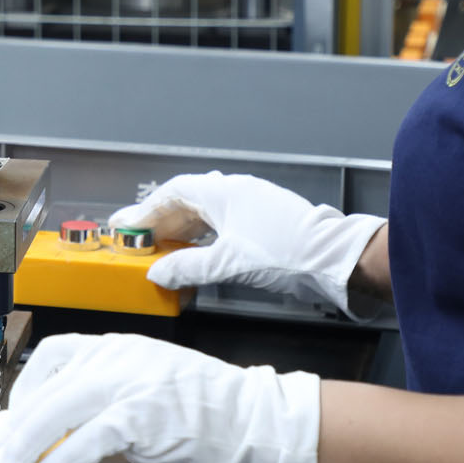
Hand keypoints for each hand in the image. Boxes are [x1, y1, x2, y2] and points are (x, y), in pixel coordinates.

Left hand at [0, 333, 319, 462]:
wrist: (251, 418)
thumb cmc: (198, 408)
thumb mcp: (138, 390)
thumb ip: (95, 403)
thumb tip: (46, 431)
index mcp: (112, 345)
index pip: (49, 357)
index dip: (20, 393)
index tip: (4, 425)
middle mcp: (114, 355)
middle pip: (43, 391)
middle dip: (8, 430)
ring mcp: (126, 382)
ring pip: (55, 412)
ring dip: (21, 448)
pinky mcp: (139, 415)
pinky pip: (85, 441)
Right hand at [109, 172, 386, 314]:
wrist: (335, 259)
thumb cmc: (284, 253)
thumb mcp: (228, 263)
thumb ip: (188, 267)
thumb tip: (158, 272)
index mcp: (223, 191)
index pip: (173, 192)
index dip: (146, 209)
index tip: (128, 226)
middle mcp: (236, 191)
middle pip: (187, 201)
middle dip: (161, 222)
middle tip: (139, 242)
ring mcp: (252, 203)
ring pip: (206, 212)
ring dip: (182, 230)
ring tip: (163, 251)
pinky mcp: (264, 218)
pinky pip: (222, 222)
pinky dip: (202, 236)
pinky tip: (197, 254)